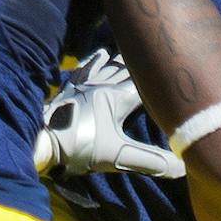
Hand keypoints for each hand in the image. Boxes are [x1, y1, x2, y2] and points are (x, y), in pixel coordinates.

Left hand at [32, 51, 185, 177]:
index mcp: (115, 98)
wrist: (40, 139)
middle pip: (127, 72)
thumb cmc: (78, 147)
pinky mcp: (68, 89)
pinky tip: (101, 55)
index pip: (145, 85)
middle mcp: (101, 85)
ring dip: (124, 61)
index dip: (161, 82)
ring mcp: (83, 85)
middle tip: (161, 56)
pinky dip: (95, 61)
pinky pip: (84, 69)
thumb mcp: (116, 156)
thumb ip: (149, 161)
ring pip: (108, 67)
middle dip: (144, 66)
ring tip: (138, 53)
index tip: (179, 74)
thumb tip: (181, 167)